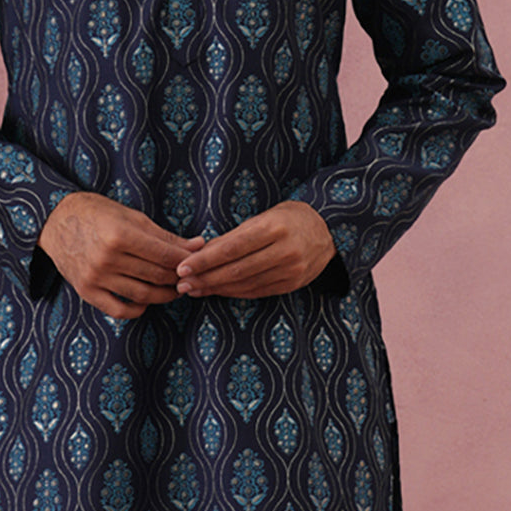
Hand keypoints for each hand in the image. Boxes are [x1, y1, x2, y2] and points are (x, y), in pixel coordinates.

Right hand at [38, 192, 204, 318]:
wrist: (55, 221)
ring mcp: (96, 277)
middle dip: (178, 277)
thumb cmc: (97, 213)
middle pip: (156, 276)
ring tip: (173, 288)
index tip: (197, 261)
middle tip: (188, 276)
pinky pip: (119, 310)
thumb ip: (164, 236)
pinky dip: (138, 309)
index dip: (186, 261)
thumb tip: (198, 245)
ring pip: (142, 295)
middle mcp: (107, 259)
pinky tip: (146, 301)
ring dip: (164, 295)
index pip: (164, 256)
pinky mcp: (87, 291)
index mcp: (119, 235)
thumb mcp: (131, 217)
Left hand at [174, 201, 334, 298]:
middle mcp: (284, 251)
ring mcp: (291, 270)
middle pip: (236, 270)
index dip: (205, 260)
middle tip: (182, 284)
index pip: (232, 248)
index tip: (183, 267)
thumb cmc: (289, 218)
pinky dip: (234, 293)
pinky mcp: (293, 284)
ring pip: (245, 284)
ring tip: (194, 289)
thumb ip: (234, 236)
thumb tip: (201, 252)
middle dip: (205, 279)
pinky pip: (257, 291)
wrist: (328, 229)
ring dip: (216, 289)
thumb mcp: (263, 217)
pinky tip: (217, 291)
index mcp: (274, 228)